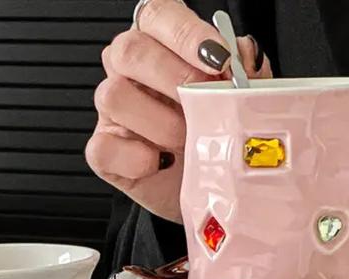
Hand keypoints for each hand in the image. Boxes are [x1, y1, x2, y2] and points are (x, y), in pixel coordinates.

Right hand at [87, 0, 270, 223]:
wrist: (208, 191)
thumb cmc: (218, 138)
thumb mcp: (239, 102)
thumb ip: (244, 73)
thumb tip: (244, 55)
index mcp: (160, 46)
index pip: (158, 15)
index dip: (186, 33)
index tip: (218, 59)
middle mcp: (129, 72)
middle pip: (128, 49)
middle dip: (172, 76)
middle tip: (204, 103)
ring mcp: (112, 112)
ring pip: (113, 96)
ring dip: (159, 122)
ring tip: (188, 140)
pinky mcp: (104, 152)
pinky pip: (103, 147)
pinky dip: (136, 158)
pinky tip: (163, 163)